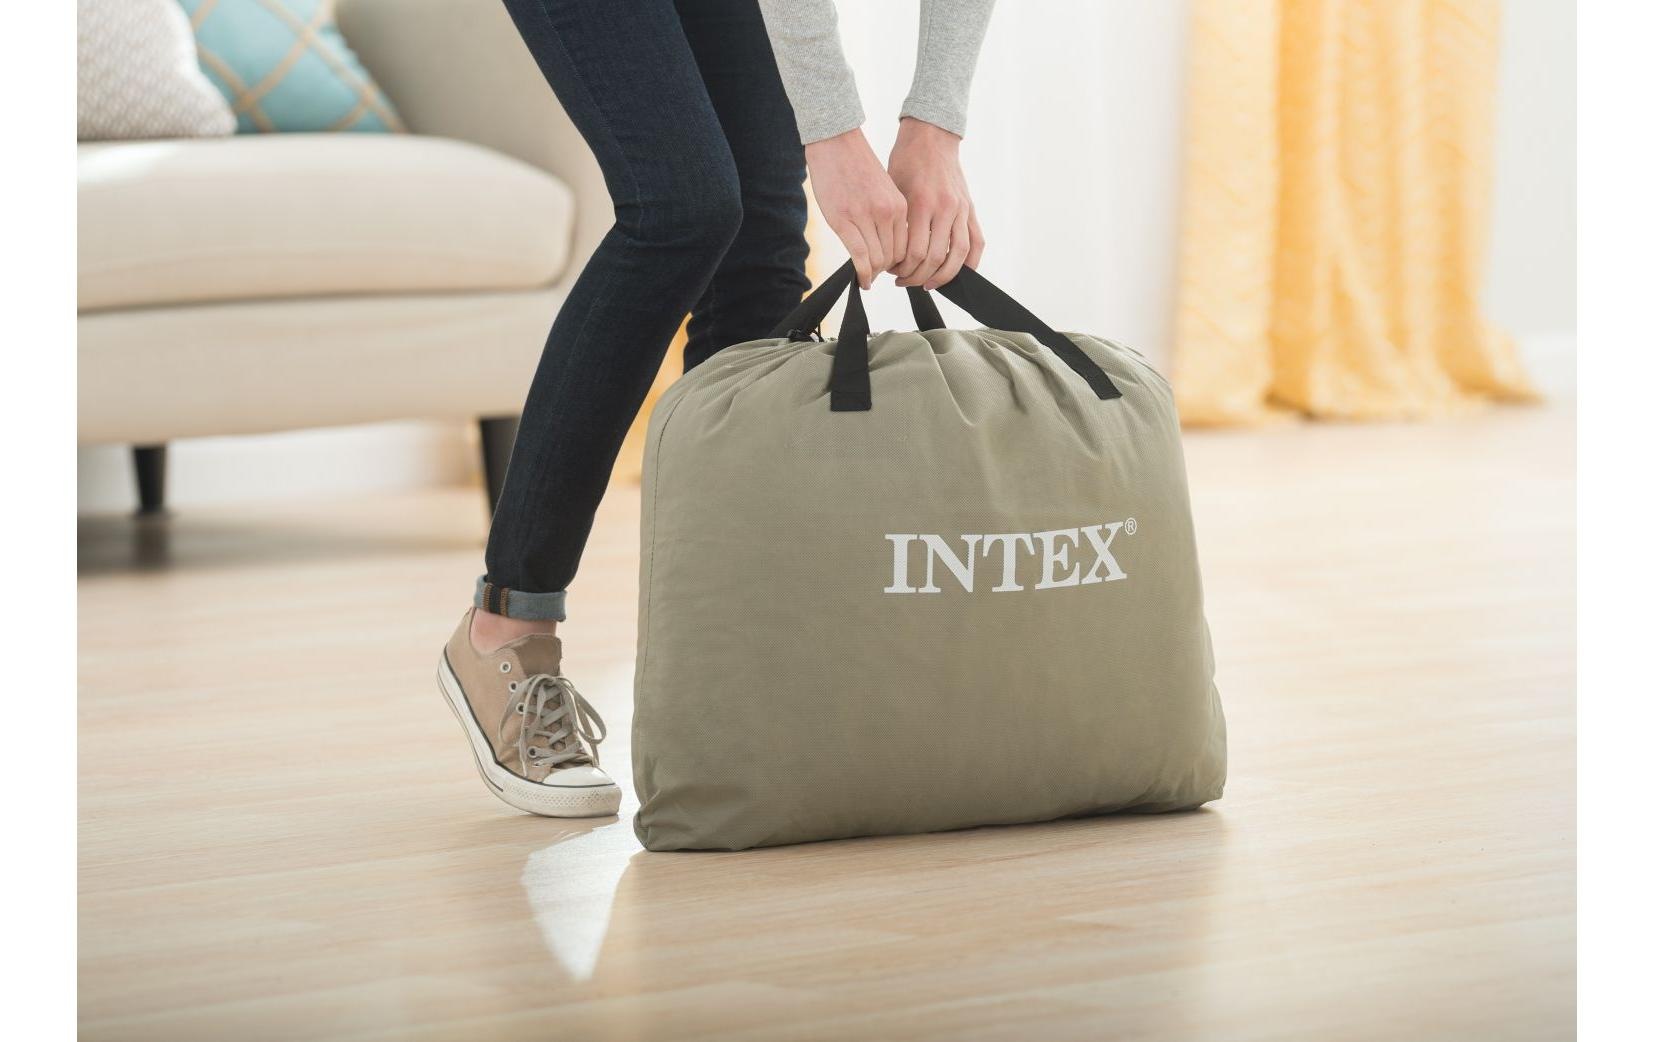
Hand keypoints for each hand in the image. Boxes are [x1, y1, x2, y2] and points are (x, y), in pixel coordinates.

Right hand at [805, 128, 907, 288]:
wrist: (835, 142)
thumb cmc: (856, 166)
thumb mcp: (883, 191)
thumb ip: (889, 215)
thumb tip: (888, 245)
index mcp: (900, 205)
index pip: (908, 247)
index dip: (900, 264)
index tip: (890, 270)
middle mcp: (887, 212)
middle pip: (894, 257)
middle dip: (887, 272)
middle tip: (876, 277)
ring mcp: (866, 217)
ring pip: (878, 260)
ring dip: (873, 274)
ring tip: (867, 277)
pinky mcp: (844, 221)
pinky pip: (860, 257)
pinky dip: (862, 274)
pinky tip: (861, 280)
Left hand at [886, 118, 984, 289]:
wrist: (930, 138)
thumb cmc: (905, 163)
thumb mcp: (893, 192)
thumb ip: (897, 224)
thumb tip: (891, 257)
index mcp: (921, 203)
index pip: (916, 252)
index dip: (903, 269)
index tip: (892, 272)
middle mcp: (945, 208)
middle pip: (936, 258)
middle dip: (918, 276)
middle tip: (904, 281)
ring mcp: (961, 209)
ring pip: (958, 255)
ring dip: (942, 276)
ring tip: (927, 283)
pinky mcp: (970, 209)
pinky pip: (977, 242)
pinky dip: (970, 263)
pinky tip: (958, 274)